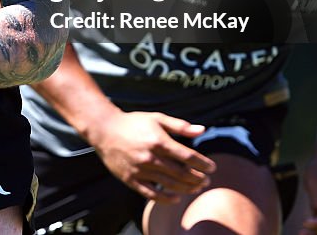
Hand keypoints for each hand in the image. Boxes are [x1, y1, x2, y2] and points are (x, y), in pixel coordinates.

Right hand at [92, 111, 215, 203]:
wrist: (104, 130)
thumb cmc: (133, 123)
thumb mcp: (157, 118)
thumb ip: (180, 126)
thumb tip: (202, 130)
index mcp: (158, 140)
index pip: (188, 157)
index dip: (203, 164)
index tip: (212, 167)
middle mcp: (150, 157)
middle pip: (181, 173)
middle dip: (198, 178)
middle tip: (207, 180)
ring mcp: (140, 169)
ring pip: (170, 185)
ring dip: (187, 188)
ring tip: (196, 188)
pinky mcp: (131, 179)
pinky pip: (151, 194)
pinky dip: (166, 198)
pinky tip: (176, 197)